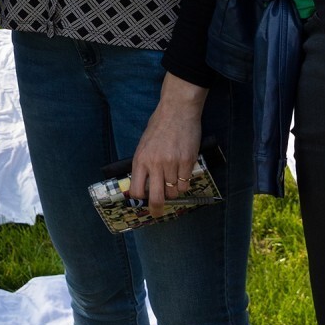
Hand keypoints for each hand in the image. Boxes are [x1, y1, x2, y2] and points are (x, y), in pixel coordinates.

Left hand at [129, 74, 207, 217]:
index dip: (140, 200)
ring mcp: (172, 164)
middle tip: (157, 213)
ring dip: (173, 191)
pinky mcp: (187, 162)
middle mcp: (155, 164)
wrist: (177, 111)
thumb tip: (143, 184)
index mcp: (140, 160)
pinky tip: (182, 175)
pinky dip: (184, 184)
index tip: (142, 203)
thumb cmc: (159, 126)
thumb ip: (143, 164)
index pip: (136, 190)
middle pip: (155, 198)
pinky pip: (185, 184)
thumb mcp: (144, 145)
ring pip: (173, 192)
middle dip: (156, 209)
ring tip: (173, 180)